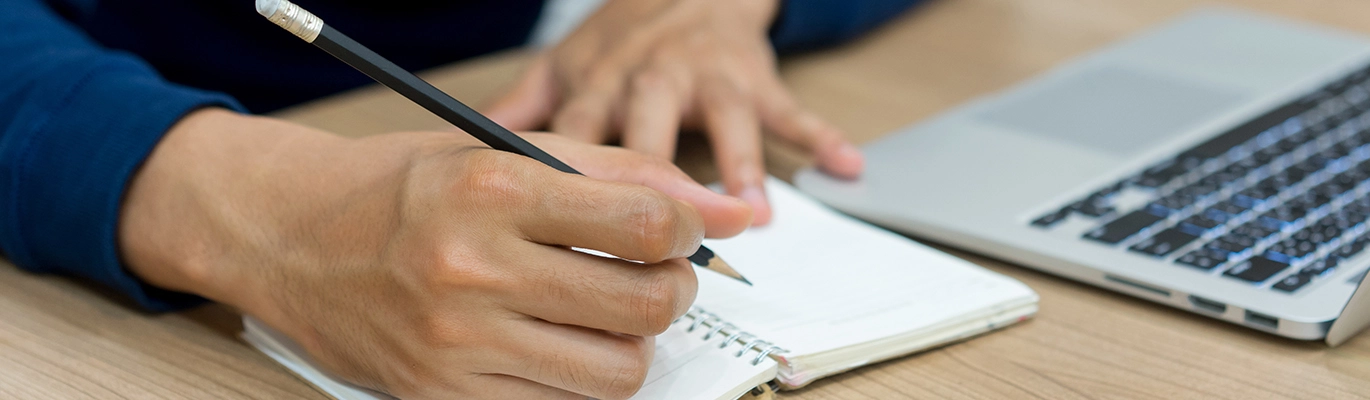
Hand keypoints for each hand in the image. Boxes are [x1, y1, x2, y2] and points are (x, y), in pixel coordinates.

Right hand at [118, 109, 751, 398]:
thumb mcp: (505, 151)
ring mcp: (456, 345)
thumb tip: (723, 211)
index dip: (683, 232)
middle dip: (670, 290)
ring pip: (617, 373)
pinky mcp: (442, 397)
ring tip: (598, 313)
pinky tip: (552, 344)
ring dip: (629, 343)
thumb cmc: (402, 188)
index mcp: (493, 191)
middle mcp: (473, 271)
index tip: (671, 232)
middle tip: (647, 274)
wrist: (288, 238)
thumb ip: (621, 173)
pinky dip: (576, 379)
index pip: (644, 226)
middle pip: (646, 307)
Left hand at [486, 0, 864, 224]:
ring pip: (725, 122)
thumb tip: (460, 155)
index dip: (573, 188)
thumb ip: (519, 114)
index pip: (582, 139)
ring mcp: (707, 79)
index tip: (562, 237)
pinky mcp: (756, 79)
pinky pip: (791, 109)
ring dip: (740, 166)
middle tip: (662, 243)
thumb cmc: (620, 40)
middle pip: (652, 133)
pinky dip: (821, 137)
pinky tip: (846, 165)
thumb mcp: (561, 68)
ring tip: (755, 212)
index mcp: (600, 85)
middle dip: (657, 185)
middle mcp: (652, 81)